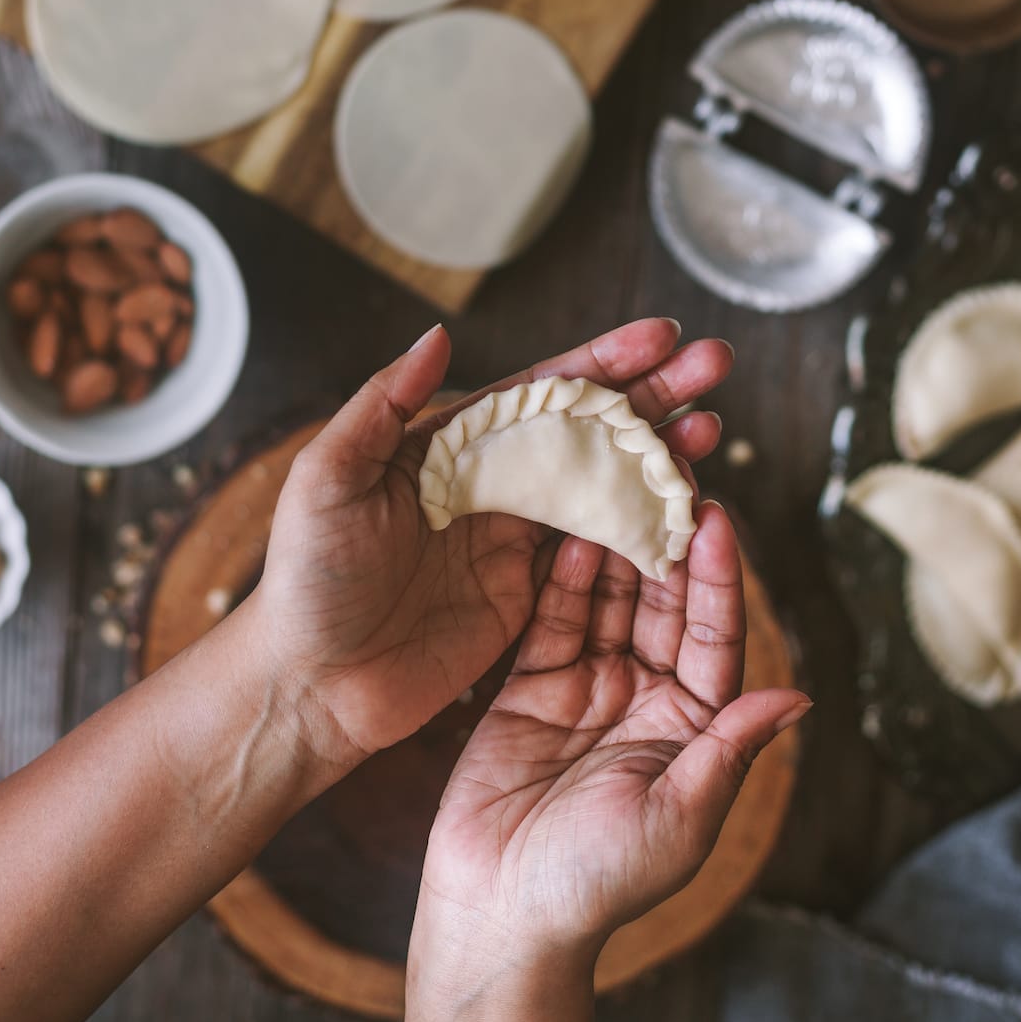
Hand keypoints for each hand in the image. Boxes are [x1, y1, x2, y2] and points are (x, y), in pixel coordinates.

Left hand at [247, 318, 732, 785]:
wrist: (306, 687)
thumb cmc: (305, 579)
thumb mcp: (325, 480)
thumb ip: (381, 407)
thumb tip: (439, 335)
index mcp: (449, 444)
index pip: (540, 389)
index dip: (602, 362)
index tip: (660, 335)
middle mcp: (491, 483)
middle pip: (588, 428)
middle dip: (653, 394)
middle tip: (715, 364)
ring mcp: (514, 541)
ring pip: (604, 485)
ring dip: (660, 456)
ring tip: (715, 428)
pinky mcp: (527, 599)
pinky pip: (599, 558)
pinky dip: (646, 532)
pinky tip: (690, 513)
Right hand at [414, 504, 810, 960]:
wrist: (500, 917)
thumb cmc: (597, 885)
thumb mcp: (680, 818)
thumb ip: (729, 748)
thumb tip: (799, 697)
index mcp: (693, 728)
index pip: (715, 635)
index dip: (716, 576)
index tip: (715, 517)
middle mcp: (647, 696)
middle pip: (665, 602)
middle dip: (669, 537)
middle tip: (668, 470)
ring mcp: (588, 687)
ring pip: (611, 597)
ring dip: (618, 541)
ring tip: (620, 480)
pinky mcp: (531, 686)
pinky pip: (554, 617)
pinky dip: (564, 573)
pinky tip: (571, 524)